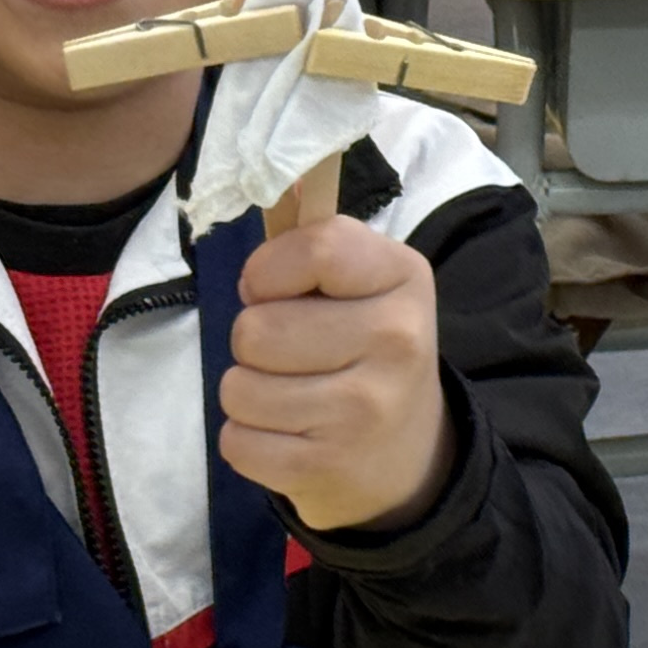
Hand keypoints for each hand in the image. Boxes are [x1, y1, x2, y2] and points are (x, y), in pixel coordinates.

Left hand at [217, 217, 453, 534]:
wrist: (409, 457)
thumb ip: (316, 243)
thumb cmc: (366, 352)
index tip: (271, 291)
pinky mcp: (328, 466)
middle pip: (256, 328)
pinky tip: (285, 436)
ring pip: (238, 388)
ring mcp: (363, 410)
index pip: (316, 248)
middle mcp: (395, 342)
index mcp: (404, 279)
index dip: (269, 271)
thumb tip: (278, 181)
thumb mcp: (365, 286)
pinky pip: (237, 442)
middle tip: (288, 355)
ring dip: (247, 392)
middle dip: (253, 341)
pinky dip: (247, 440)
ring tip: (286, 396)